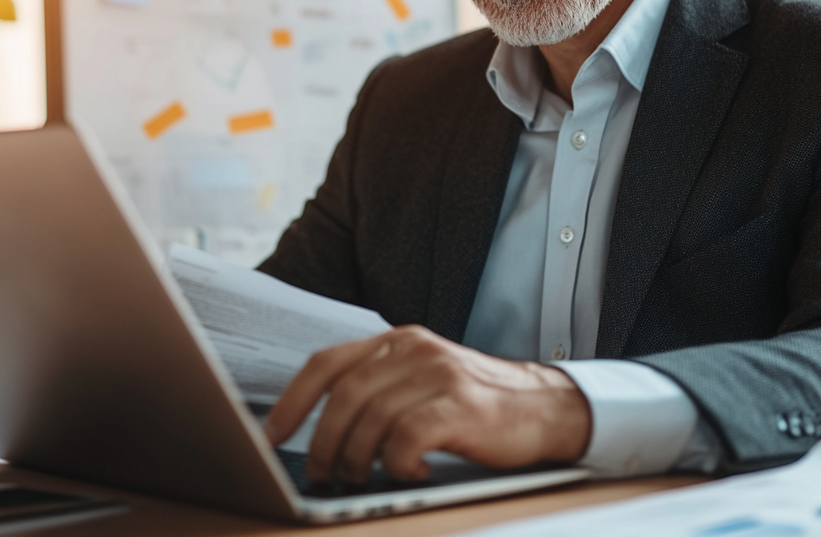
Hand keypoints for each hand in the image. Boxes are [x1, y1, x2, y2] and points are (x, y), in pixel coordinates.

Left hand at [262, 325, 591, 482]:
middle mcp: (415, 349)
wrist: (547, 408)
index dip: (293, 401)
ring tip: (364, 479)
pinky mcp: (460, 405)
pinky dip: (398, 465)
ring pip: (371, 420)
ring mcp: (439, 374)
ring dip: (357, 460)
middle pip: (344, 396)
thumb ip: (381, 387)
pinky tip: (412, 473)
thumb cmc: (478, 404)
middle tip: (322, 475)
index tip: (272, 434)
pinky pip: (406, 439)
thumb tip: (322, 428)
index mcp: (398, 341)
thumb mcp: (424, 381)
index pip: (328, 363)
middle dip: (323, 443)